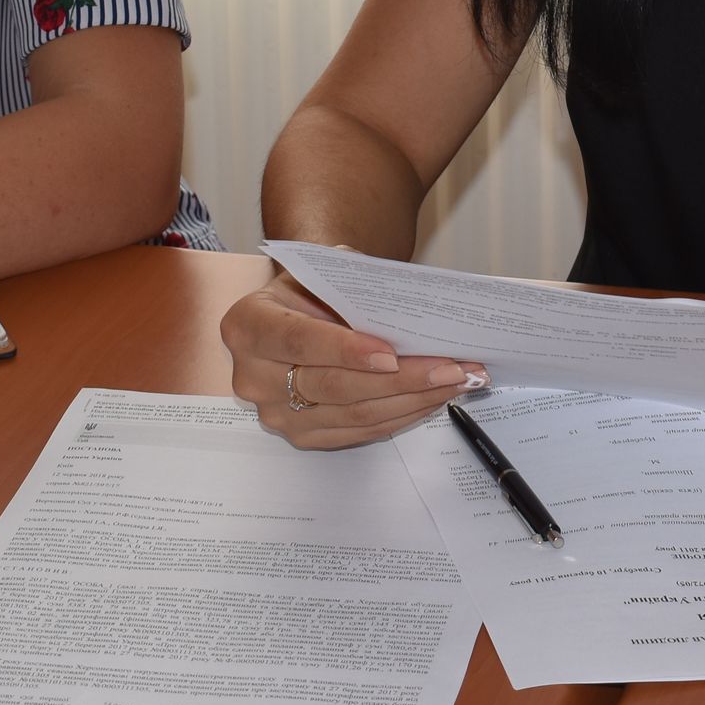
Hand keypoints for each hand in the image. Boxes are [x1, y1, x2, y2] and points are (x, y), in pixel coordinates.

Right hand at [221, 271, 482, 449]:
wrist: (302, 307)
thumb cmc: (315, 285)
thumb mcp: (325, 269)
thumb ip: (353, 286)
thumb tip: (408, 309)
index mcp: (247, 325)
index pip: (298, 341)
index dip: (345, 350)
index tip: (391, 354)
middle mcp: (253, 376)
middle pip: (333, 385)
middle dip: (400, 378)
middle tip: (451, 367)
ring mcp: (278, 413)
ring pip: (354, 414)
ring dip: (412, 399)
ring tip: (457, 380)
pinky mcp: (304, 436)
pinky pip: (360, 432)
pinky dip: (402, 414)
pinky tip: (433, 397)